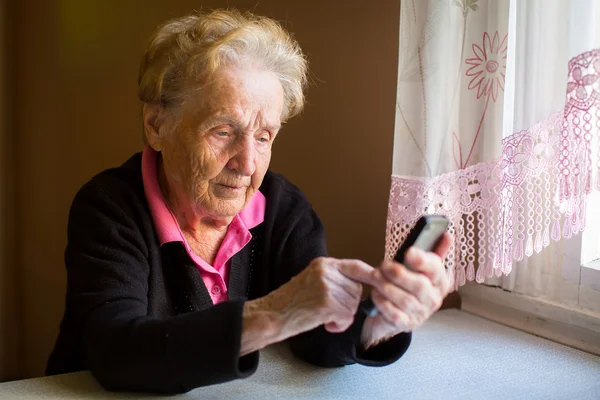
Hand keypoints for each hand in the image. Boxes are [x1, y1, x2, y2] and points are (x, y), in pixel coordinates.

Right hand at [241, 257, 376, 355]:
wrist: (272, 315)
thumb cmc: (292, 302)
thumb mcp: (314, 280)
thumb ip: (336, 279)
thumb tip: (364, 285)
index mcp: (324, 263)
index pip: (357, 266)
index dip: (372, 275)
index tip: (383, 283)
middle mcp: (326, 271)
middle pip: (357, 290)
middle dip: (348, 305)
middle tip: (329, 310)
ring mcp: (326, 286)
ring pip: (353, 305)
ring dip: (342, 316)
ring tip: (323, 316)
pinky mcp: (326, 302)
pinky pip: (346, 316)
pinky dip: (338, 325)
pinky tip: (324, 323)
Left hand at [361, 232, 452, 348]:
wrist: (396, 311)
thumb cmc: (408, 283)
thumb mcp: (419, 266)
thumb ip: (432, 250)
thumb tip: (446, 234)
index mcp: (440, 281)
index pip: (436, 270)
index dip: (423, 260)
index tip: (409, 252)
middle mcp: (433, 299)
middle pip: (419, 286)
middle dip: (398, 273)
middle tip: (383, 265)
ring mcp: (421, 313)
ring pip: (405, 300)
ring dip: (387, 286)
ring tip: (375, 277)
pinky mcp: (406, 324)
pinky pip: (395, 314)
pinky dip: (383, 302)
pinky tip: (376, 294)